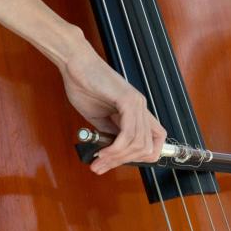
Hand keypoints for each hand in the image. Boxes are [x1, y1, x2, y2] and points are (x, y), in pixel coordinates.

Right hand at [59, 37, 166, 174]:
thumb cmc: (84, 86)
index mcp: (137, 111)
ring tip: (98, 161)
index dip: (142, 158)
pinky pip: (129, 133)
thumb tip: (114, 153)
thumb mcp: (99, 118)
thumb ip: (110, 134)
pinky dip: (117, 148)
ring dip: (117, 158)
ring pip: (138, 144)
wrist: (75, 64)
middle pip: (147, 148)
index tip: (118, 163)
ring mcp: (137, 103)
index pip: (155, 141)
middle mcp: (141, 107)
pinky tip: (104, 151)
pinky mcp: (127, 99)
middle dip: (123, 162)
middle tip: (101, 166)